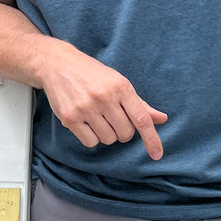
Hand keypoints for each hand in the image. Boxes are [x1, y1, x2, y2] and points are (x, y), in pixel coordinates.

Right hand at [37, 43, 166, 160]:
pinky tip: (86, 122)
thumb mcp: (119, 83)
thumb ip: (140, 104)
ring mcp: (86, 108)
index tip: (157, 155)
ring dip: (106, 134)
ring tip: (97, 116)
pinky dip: (91, 137)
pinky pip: (90, 142)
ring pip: (108, 139)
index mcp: (121, 87)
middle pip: (125, 133)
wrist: (58, 64)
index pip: (141, 119)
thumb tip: (162, 119)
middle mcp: (104, 97)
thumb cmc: (93, 75)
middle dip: (122, 131)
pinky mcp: (70, 117)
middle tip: (112, 117)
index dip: (151, 139)